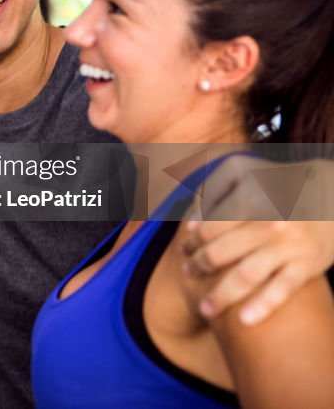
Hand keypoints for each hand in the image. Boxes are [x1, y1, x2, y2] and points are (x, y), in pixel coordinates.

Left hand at [183, 155, 333, 324]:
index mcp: (253, 201)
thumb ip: (218, 197)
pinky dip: (262, 305)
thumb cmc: (280, 194)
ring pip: (247, 275)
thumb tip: (192, 226)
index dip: (193, 240)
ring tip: (205, 309)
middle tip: (188, 273)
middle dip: (200, 266)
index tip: (184, 249)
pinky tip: (243, 321)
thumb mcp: (250, 181)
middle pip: (223, 252)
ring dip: (222, 294)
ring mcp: (290, 245)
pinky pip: (282, 288)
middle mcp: (270, 223)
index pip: (211, 226)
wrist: (331, 200)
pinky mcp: (308, 265)